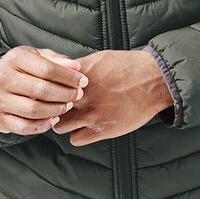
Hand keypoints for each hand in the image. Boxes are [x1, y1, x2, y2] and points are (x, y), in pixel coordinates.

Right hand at [0, 46, 88, 135]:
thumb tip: (76, 67)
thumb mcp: (37, 58)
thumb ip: (57, 61)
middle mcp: (3, 78)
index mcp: (15, 58)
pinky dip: (43, 126)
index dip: (69, 77)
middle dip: (65, 94)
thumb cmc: (22, 69)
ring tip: (67, 106)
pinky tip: (54, 119)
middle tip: (78, 95)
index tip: (83, 81)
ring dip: (56, 110)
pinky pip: (24, 127)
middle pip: (42, 90)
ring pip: (34, 110)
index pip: (48, 69)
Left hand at [51, 49, 172, 145]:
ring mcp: (91, 113)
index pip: (47, 86)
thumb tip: (59, 73)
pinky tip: (86, 127)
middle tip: (58, 107)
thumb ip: (77, 69)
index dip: (46, 90)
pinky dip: (78, 135)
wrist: (153, 80)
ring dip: (64, 122)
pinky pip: (76, 140)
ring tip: (73, 118)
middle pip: (49, 106)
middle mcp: (82, 95)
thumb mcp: (98, 59)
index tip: (49, 93)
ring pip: (59, 126)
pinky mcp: (102, 129)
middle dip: (52, 107)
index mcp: (79, 76)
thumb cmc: (126, 66)